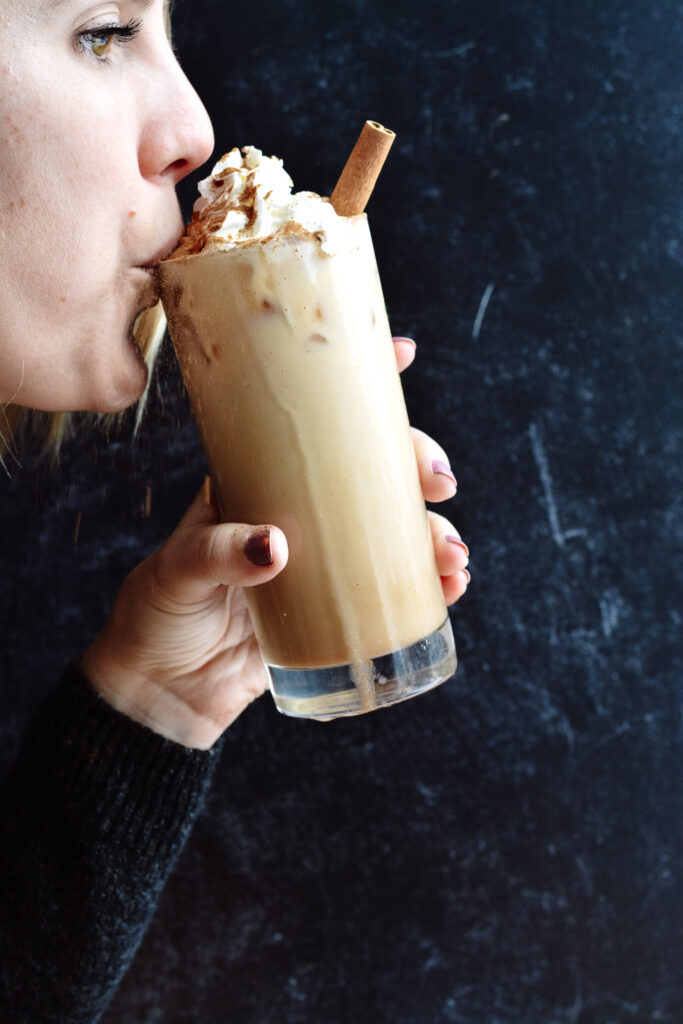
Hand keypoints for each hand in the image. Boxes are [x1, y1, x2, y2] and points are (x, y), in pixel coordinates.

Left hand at [82, 337, 469, 748]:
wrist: (164, 689)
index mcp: (258, 484)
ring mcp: (323, 560)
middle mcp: (299, 513)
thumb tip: (277, 546)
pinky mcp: (338, 610)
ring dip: (433, 533)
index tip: (403, 353)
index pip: (310, 423)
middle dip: (416, 466)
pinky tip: (450, 587)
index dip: (361, 386)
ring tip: (451, 555)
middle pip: (371, 472)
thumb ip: (219, 554)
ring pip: (393, 529)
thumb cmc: (160, 614)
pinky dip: (430, 586)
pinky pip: (394, 588)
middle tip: (438, 480)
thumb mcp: (178, 571)